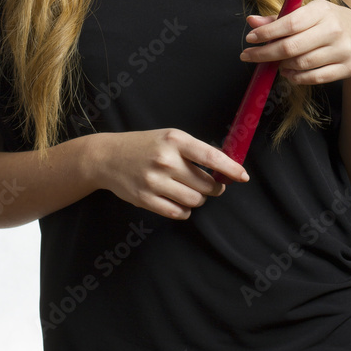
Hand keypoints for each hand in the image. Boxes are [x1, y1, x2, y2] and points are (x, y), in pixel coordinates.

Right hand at [91, 128, 249, 219]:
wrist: (107, 157)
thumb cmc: (144, 145)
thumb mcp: (169, 137)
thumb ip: (195, 151)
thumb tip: (225, 168)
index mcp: (174, 140)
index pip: (211, 156)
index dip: (231, 168)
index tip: (243, 176)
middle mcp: (166, 160)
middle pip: (207, 184)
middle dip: (214, 187)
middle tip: (210, 184)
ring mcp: (154, 181)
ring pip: (195, 200)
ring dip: (199, 199)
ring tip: (189, 190)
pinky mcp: (145, 199)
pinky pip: (178, 213)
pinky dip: (184, 210)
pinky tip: (178, 200)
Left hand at [239, 0, 350, 84]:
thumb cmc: (328, 22)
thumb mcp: (308, 13)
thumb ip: (279, 18)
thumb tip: (251, 21)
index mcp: (321, 10)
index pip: (289, 23)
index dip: (267, 33)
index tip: (250, 38)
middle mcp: (334, 29)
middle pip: (292, 47)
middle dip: (265, 53)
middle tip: (249, 56)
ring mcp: (342, 50)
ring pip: (302, 64)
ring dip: (282, 66)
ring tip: (276, 63)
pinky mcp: (347, 67)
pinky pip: (315, 78)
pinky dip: (297, 78)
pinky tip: (289, 73)